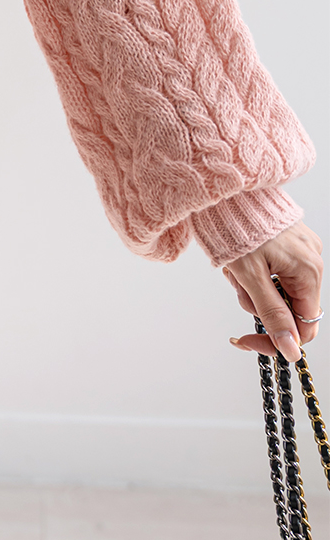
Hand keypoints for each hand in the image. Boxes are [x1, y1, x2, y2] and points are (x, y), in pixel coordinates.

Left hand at [224, 221, 322, 363]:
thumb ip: (273, 315)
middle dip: (258, 304)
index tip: (249, 339)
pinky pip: (275, 273)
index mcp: (308, 271)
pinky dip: (256, 274)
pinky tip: (243, 261)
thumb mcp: (251, 277)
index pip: (304, 327)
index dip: (277, 339)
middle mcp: (311, 260)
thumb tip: (291, 350)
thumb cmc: (238, 226)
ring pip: (278, 291)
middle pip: (288, 308)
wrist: (228, 189)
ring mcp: (301, 250)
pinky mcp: (290, 243)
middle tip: (238, 285)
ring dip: (253, 288)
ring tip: (236, 268)